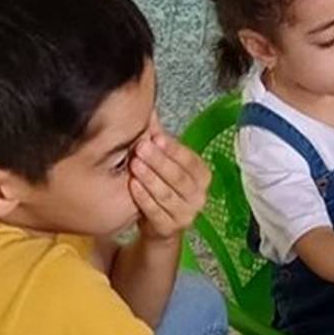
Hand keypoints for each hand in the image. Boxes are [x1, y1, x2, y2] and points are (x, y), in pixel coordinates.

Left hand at [130, 114, 210, 242]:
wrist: (155, 224)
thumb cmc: (160, 187)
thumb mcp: (160, 161)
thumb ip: (156, 136)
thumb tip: (146, 106)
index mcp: (201, 176)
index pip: (191, 161)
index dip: (173, 149)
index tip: (156, 137)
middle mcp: (199, 196)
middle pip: (180, 177)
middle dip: (159, 162)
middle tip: (141, 147)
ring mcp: (187, 214)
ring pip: (168, 194)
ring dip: (151, 179)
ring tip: (134, 165)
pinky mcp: (170, 228)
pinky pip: (156, 212)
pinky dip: (144, 198)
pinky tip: (132, 186)